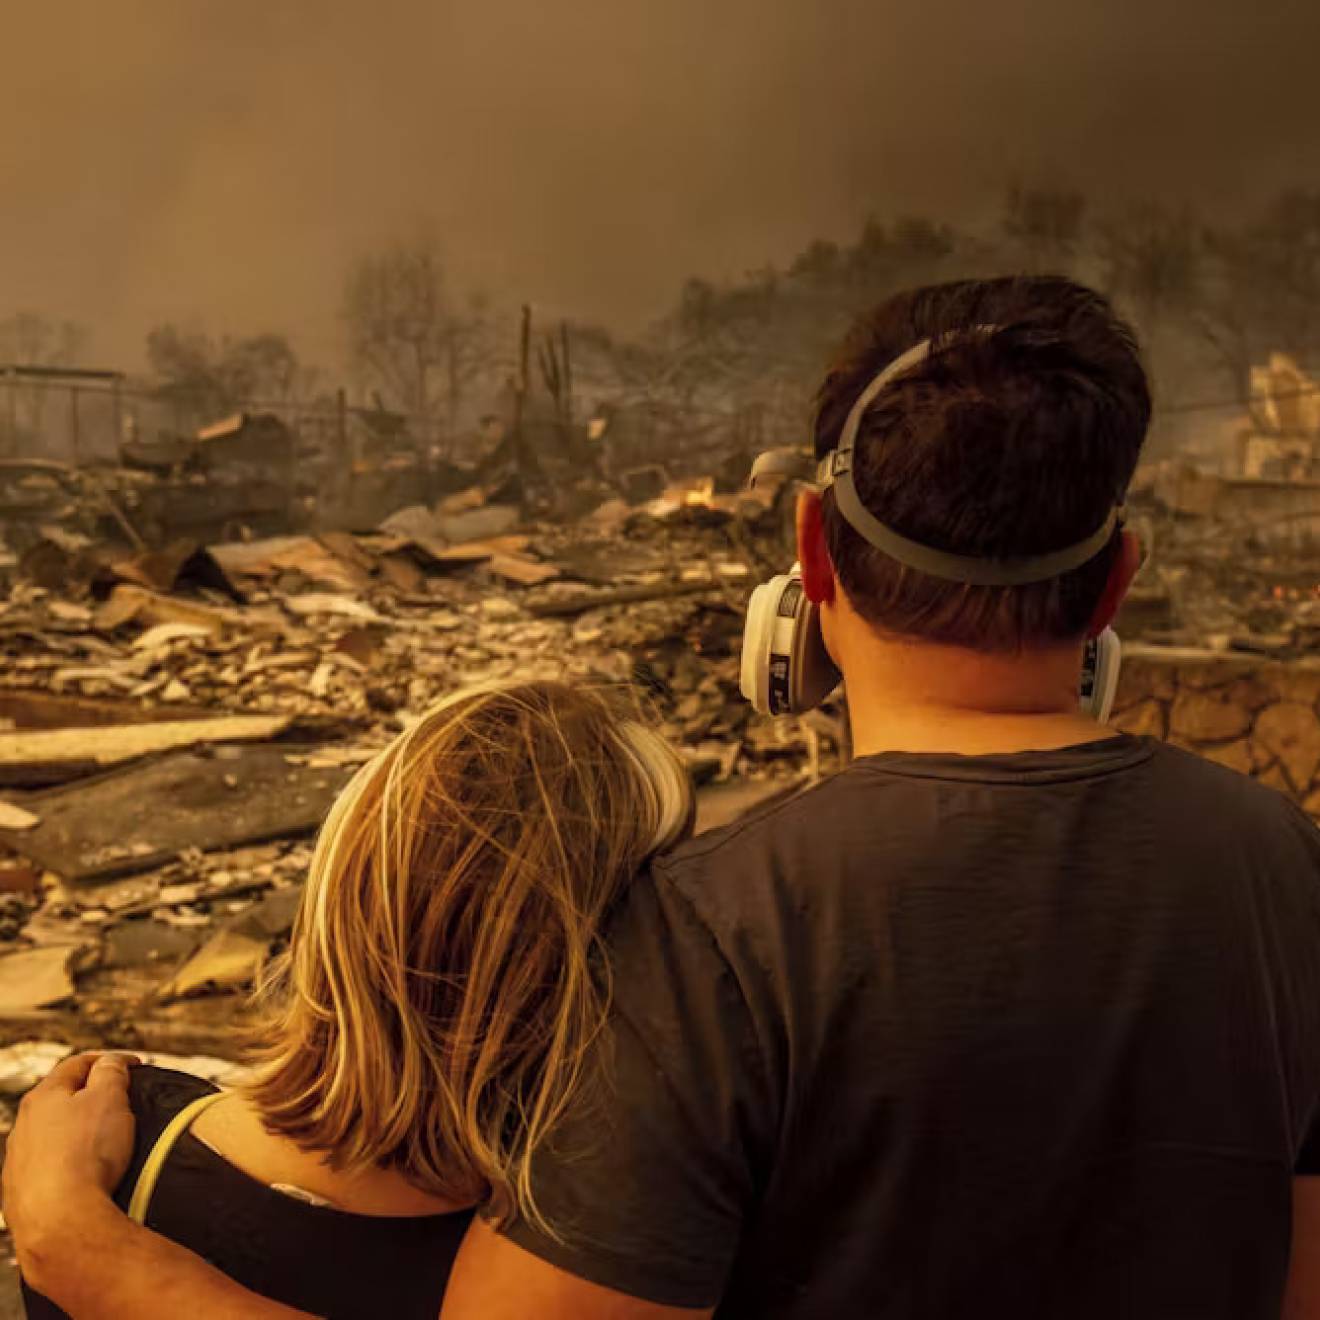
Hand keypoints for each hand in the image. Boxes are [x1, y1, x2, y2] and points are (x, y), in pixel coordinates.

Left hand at [3, 1052, 138, 1278]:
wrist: (62, 1221)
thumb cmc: (86, 1157)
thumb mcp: (111, 1098)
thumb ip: (112, 1071)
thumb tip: (110, 1062)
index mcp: (42, 1098)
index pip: (77, 1064)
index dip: (109, 1060)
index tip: (132, 1066)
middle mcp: (23, 1127)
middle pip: (62, 1101)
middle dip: (92, 1099)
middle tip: (122, 1104)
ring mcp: (18, 1163)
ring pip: (54, 1137)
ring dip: (78, 1135)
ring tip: (106, 1146)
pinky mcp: (20, 1195)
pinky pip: (50, 1170)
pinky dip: (69, 1166)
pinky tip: (87, 1176)